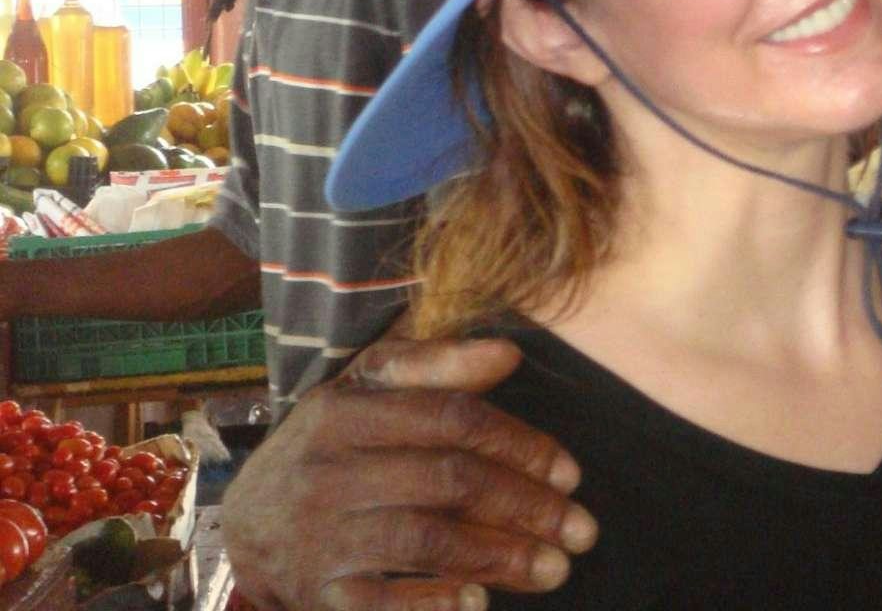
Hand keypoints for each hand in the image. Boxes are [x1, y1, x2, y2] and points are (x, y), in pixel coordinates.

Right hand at [223, 338, 597, 610]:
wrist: (244, 528)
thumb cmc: (330, 449)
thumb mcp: (366, 391)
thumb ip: (436, 367)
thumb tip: (509, 353)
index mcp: (345, 409)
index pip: (451, 418)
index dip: (519, 444)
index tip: (571, 473)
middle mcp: (328, 469)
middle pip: (447, 481)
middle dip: (525, 506)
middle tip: (581, 530)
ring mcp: (318, 535)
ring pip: (424, 541)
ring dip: (499, 557)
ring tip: (554, 569)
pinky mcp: (315, 591)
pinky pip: (380, 602)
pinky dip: (432, 603)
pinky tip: (477, 602)